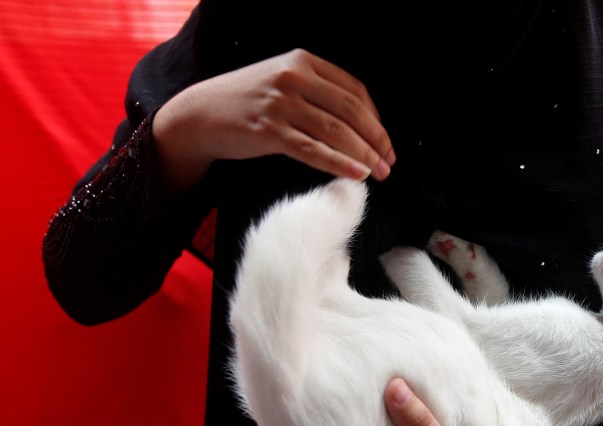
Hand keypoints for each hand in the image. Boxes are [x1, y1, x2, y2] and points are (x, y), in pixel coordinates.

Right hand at [153, 48, 394, 191]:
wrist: (200, 115)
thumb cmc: (246, 103)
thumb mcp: (282, 82)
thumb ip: (316, 93)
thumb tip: (358, 124)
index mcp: (302, 61)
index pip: (354, 90)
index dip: (375, 119)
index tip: (385, 143)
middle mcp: (294, 77)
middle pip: (351, 111)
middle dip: (376, 140)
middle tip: (389, 162)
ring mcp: (281, 103)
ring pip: (336, 131)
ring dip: (363, 155)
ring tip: (378, 173)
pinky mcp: (269, 130)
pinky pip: (313, 151)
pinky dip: (339, 163)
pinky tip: (356, 174)